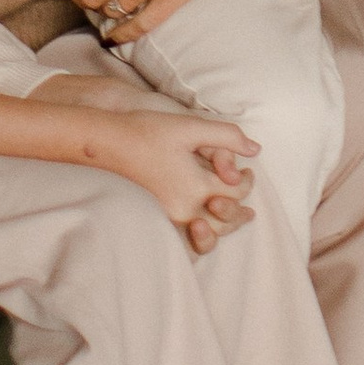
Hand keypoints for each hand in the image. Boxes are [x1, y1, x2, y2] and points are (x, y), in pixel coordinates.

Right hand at [88, 104, 258, 252]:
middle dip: (241, 211)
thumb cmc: (148, 131)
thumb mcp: (191, 127)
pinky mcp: (156, 217)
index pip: (236, 192)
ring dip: (224, 227)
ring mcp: (168, 216)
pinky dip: (200, 236)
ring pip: (207, 234)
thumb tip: (256, 149)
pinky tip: (203, 227)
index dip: (247, 181)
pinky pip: (185, 237)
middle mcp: (184, 207)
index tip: (247, 171)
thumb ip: (227, 136)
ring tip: (233, 218)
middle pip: (225, 219)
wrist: (107, 142)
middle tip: (247, 203)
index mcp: (197, 185)